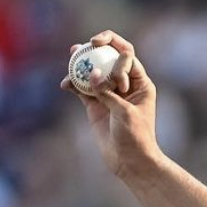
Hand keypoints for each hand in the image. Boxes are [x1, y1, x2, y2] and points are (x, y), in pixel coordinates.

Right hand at [61, 31, 159, 179]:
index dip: (118, 56)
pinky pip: (81, 88)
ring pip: (93, 70)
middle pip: (108, 57)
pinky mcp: (95, 105)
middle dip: (98, 48)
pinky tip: (65, 84)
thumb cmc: (135, 138)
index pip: (128, 56)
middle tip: (87, 44)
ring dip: (82, 62)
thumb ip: (108, 92)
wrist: (130, 162)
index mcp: (140, 83)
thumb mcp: (124, 113)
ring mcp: (108, 93)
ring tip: (72, 54)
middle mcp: (124, 85)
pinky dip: (73, 84)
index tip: (116, 78)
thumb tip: (92, 74)